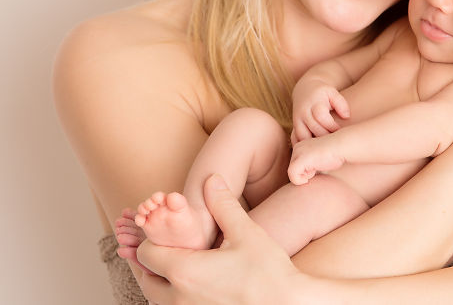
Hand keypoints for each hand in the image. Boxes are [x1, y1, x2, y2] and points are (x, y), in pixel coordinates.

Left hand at [136, 174, 317, 303]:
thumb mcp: (246, 232)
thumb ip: (223, 205)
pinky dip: (175, 297)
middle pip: (146, 279)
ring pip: (157, 298)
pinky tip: (194, 286)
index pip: (147, 254)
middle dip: (152, 262)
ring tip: (177, 267)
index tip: (166, 232)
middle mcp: (178, 298)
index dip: (152, 239)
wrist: (287, 304)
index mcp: (184, 271)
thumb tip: (212, 179)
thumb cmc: (268, 271)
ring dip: (161, 282)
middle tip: (169, 248)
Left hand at [288, 135, 344, 184]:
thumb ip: (311, 164)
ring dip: (305, 176)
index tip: (318, 165)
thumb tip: (305, 177)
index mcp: (302, 146)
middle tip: (318, 167)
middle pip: (293, 169)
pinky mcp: (299, 160)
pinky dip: (301, 180)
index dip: (306, 170)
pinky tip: (313, 173)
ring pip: (292, 173)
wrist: (342, 147)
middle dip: (305, 173)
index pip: (296, 165)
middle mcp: (297, 147)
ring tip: (317, 167)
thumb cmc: (336, 155)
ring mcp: (297, 153)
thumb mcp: (320, 159)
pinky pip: (293, 177)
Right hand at [291, 79, 349, 141]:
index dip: (332, 126)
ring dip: (314, 145)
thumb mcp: (333, 93)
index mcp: (314, 103)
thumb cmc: (323, 93)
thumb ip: (341, 104)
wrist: (305, 90)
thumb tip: (346, 117)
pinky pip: (295, 140)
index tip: (340, 131)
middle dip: (326, 137)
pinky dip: (303, 147)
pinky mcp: (294, 127)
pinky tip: (314, 150)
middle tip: (335, 141)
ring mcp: (297, 120)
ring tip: (325, 147)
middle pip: (314, 129)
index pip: (322, 117)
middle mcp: (303, 112)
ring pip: (302, 137)